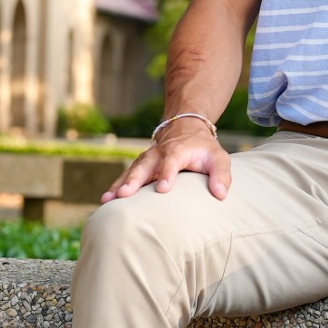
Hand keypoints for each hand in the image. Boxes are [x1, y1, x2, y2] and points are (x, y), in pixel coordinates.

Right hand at [100, 126, 231, 202]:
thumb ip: (221, 175)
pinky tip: (106, 200)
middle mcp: (158, 154)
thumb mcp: (218, 158)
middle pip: (144, 166)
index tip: (162, 189)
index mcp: (178, 151)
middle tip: (124, 194)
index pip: (172, 162)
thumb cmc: (204, 148)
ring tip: (108, 199)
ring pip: (131, 171)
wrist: (185, 128)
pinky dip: (116, 186)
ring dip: (119, 184)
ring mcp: (147, 159)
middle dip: (134, 180)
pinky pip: (126, 176)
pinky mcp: (140, 166)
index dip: (166, 174)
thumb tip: (220, 195)